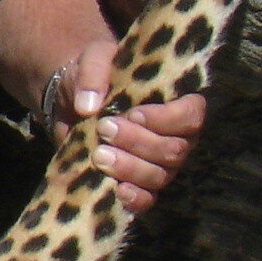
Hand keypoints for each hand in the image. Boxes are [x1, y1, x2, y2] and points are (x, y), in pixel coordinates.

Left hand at [52, 37, 204, 213]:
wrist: (69, 102)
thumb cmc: (93, 78)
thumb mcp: (91, 60)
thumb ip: (93, 74)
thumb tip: (89, 106)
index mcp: (174, 104)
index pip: (191, 116)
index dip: (167, 119)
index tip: (133, 113)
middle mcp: (174, 137)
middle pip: (174, 150)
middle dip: (138, 143)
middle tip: (104, 128)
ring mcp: (158, 164)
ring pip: (160, 176)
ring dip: (130, 168)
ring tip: (99, 155)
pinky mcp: (137, 183)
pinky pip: (148, 199)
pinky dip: (136, 199)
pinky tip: (118, 191)